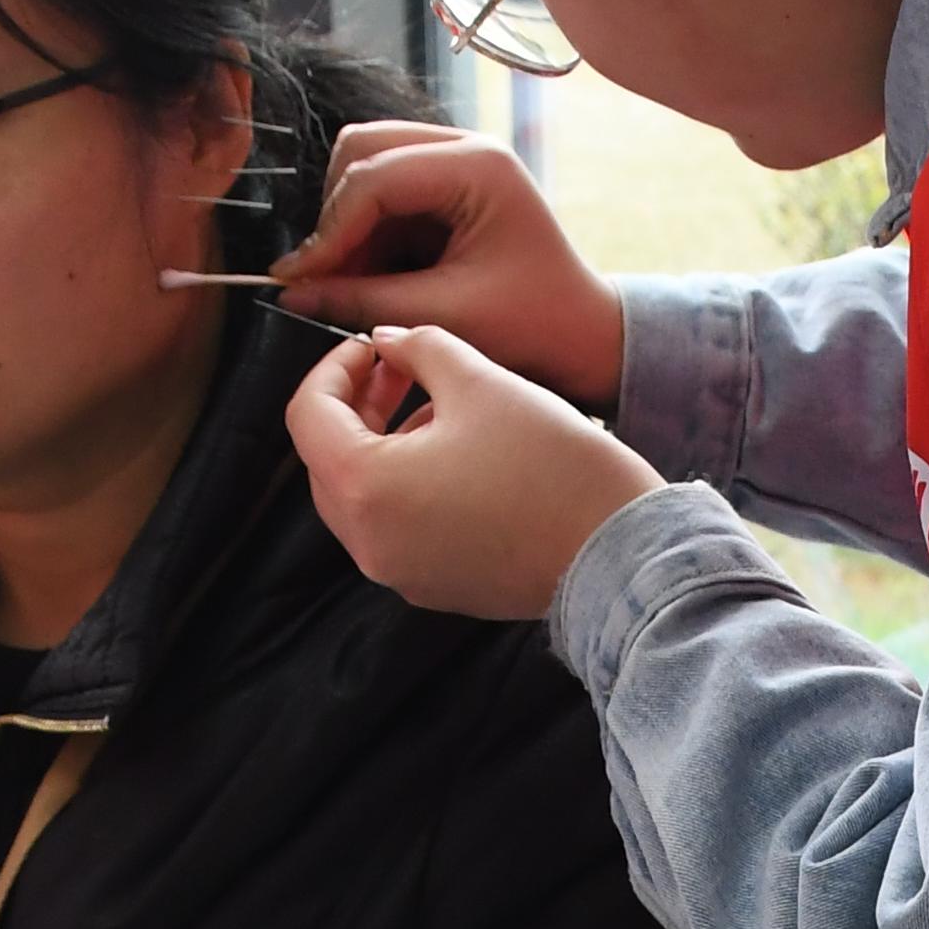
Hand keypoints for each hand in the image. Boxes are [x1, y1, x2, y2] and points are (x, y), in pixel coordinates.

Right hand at [275, 125, 624, 407]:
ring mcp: (457, 162)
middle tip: (322, 278)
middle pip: (362, 150)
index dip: (329, 229)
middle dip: (336, 215)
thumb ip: (364, 300)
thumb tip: (291, 294)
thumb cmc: (536, 326)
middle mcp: (467, 148)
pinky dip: (368, 235)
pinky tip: (373, 281)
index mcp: (478, 166)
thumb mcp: (446, 317)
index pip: (375, 176)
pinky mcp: (448, 188)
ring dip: (349, 227)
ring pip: (366, 169)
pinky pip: (385, 196)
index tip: (296, 278)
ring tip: (351, 287)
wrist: (585, 336)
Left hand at [288, 325, 661, 620]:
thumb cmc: (551, 465)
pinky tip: (457, 453)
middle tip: (399, 367)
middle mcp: (370, 542)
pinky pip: (398, 527)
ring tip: (437, 404)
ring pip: (364, 495)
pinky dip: (409, 484)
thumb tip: (387, 342)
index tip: (372, 346)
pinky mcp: (435, 587)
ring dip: (384, 443)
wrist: (620, 551)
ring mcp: (400, 572)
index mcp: (365, 488)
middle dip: (357, 406)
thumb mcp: (479, 381)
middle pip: (328, 461)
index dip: (333, 367)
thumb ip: (418, 348)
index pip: (308, 415)